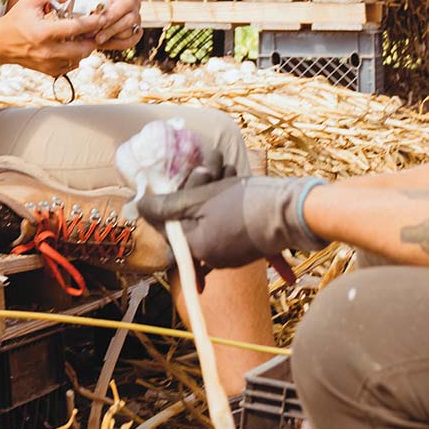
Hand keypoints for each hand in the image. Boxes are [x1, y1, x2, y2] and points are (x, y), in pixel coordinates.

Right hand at [0, 0, 105, 76]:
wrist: (0, 43)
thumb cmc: (16, 18)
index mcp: (43, 32)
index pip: (75, 28)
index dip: (93, 22)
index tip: (103, 17)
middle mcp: (47, 51)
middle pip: (83, 49)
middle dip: (93, 38)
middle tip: (97, 28)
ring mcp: (49, 64)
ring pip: (80, 59)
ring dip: (86, 48)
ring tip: (85, 36)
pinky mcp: (49, 71)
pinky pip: (72, 66)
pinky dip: (76, 56)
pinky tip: (72, 45)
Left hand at [88, 0, 141, 50]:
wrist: (82, 10)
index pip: (126, 4)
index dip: (112, 15)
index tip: (99, 21)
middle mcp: (136, 5)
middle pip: (128, 21)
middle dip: (108, 29)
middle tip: (91, 35)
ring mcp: (137, 19)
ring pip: (128, 33)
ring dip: (109, 37)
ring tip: (93, 38)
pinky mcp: (134, 33)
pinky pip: (129, 42)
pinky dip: (114, 44)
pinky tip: (101, 42)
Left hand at [138, 173, 327, 270]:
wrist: (290, 210)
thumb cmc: (242, 203)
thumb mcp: (197, 199)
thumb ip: (166, 206)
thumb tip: (138, 208)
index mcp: (196, 249)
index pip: (169, 230)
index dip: (169, 204)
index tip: (180, 184)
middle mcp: (213, 258)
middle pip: (191, 221)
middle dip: (197, 191)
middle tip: (211, 171)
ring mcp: (232, 253)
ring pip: (211, 216)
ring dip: (214, 192)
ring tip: (227, 172)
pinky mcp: (248, 245)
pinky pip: (229, 221)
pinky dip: (229, 202)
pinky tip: (235, 182)